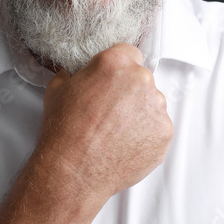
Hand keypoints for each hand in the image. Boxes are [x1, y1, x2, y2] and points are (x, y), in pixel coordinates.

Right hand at [35, 43, 172, 204]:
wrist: (73, 170)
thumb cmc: (64, 130)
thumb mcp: (58, 88)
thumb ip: (75, 74)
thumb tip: (77, 74)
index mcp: (116, 62)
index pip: (129, 53)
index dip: (118, 70)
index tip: (112, 82)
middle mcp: (141, 80)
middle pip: (142, 79)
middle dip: (129, 92)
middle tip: (110, 112)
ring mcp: (156, 107)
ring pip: (152, 103)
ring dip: (139, 113)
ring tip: (116, 132)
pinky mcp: (164, 132)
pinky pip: (158, 127)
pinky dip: (146, 135)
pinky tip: (125, 144)